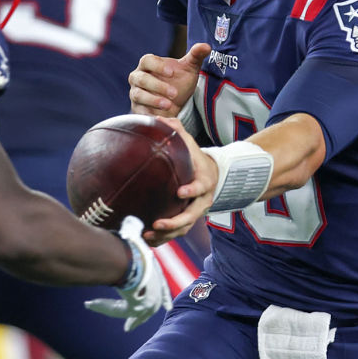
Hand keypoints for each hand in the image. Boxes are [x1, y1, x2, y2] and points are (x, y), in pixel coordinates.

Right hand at [84, 216, 171, 331]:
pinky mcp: (135, 307)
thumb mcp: (134, 237)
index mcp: (155, 274)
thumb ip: (133, 230)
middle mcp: (154, 290)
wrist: (131, 259)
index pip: (161, 288)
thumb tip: (131, 220)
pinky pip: (118, 310)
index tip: (167, 306)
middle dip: (138, 317)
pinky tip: (90, 302)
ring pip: (131, 312)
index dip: (163, 297)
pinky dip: (103, 306)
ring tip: (103, 313)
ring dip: (115, 311)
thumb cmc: (132, 247)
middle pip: (149, 307)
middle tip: (129, 327)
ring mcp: (147, 301)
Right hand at [128, 43, 211, 116]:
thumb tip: (206, 46)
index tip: (172, 72)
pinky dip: (149, 114)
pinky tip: (162, 116)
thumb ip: (196, 55)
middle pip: (141, 79)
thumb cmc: (178, 81)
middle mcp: (138, 77)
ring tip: (168, 105)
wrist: (175, 101)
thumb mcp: (189, 68)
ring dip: (153, 100)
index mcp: (148, 64)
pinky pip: (139, 111)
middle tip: (174, 93)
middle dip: (157, 86)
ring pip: (138, 95)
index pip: (147, 60)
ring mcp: (136, 93)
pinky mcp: (138, 109)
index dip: (158, 66)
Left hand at [143, 116, 218, 243]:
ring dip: (166, 234)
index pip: (200, 187)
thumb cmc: (195, 158)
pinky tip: (145, 240)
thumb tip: (162, 118)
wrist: (211, 176)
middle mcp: (202, 200)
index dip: (192, 190)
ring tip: (147, 236)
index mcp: (204, 181)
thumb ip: (178, 132)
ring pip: (183, 228)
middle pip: (192, 215)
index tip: (180, 192)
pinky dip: (163, 239)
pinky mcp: (187, 220)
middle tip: (158, 223)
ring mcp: (195, 212)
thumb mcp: (191, 144)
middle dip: (175, 222)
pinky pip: (176, 233)